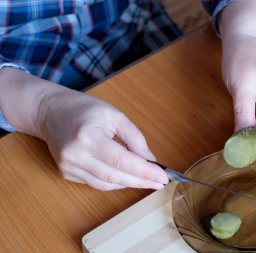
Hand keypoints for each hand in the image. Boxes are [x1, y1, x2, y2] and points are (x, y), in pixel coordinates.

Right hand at [34, 86, 168, 189]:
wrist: (50, 112)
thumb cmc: (83, 109)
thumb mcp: (114, 115)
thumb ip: (134, 137)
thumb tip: (150, 160)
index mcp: (88, 137)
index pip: (122, 161)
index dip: (144, 171)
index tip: (162, 176)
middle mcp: (76, 155)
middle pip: (115, 176)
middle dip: (141, 181)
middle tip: (160, 182)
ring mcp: (68, 167)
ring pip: (106, 184)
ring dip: (130, 184)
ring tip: (148, 181)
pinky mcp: (66, 173)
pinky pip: (96, 183)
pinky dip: (115, 182)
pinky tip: (128, 177)